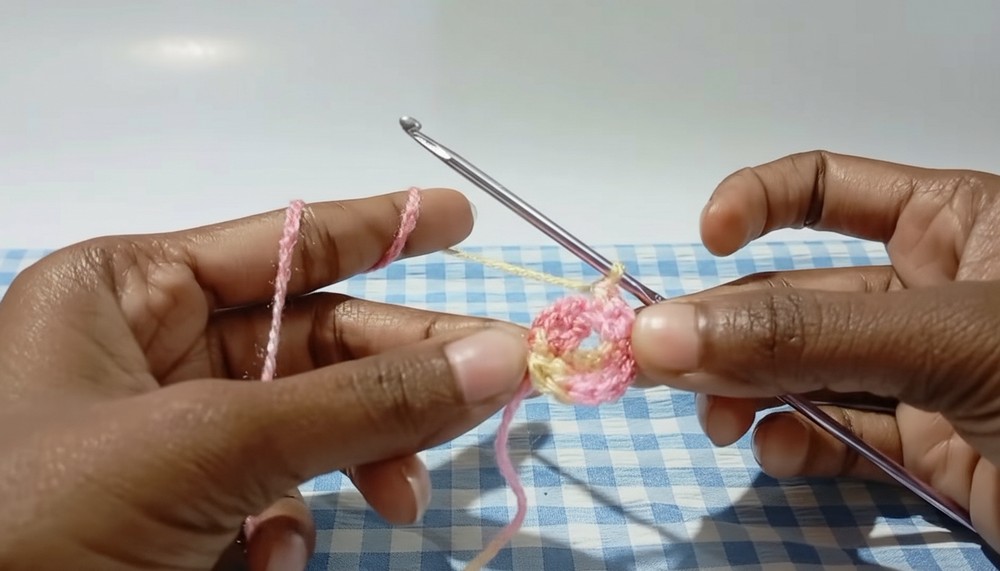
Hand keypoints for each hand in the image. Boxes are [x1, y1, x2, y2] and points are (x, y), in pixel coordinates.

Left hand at [0, 188, 527, 569]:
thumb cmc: (47, 521)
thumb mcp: (210, 446)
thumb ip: (361, 403)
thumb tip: (501, 357)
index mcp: (126, 293)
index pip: (281, 244)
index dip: (379, 228)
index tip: (459, 217)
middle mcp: (145, 353)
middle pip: (312, 344)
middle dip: (400, 372)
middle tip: (503, 377)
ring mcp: (161, 438)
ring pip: (303, 429)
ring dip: (355, 465)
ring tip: (401, 501)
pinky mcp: (174, 513)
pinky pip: (265, 499)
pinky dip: (286, 532)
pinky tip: (270, 561)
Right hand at [631, 152, 999, 548]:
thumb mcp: (954, 341)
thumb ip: (805, 335)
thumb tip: (661, 332)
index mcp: (962, 224)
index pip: (833, 186)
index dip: (759, 200)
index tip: (707, 243)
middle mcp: (937, 292)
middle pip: (801, 294)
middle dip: (733, 327)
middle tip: (660, 364)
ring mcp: (930, 376)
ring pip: (808, 372)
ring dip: (752, 393)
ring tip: (718, 423)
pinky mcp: (932, 450)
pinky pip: (840, 435)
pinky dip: (799, 446)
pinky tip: (778, 455)